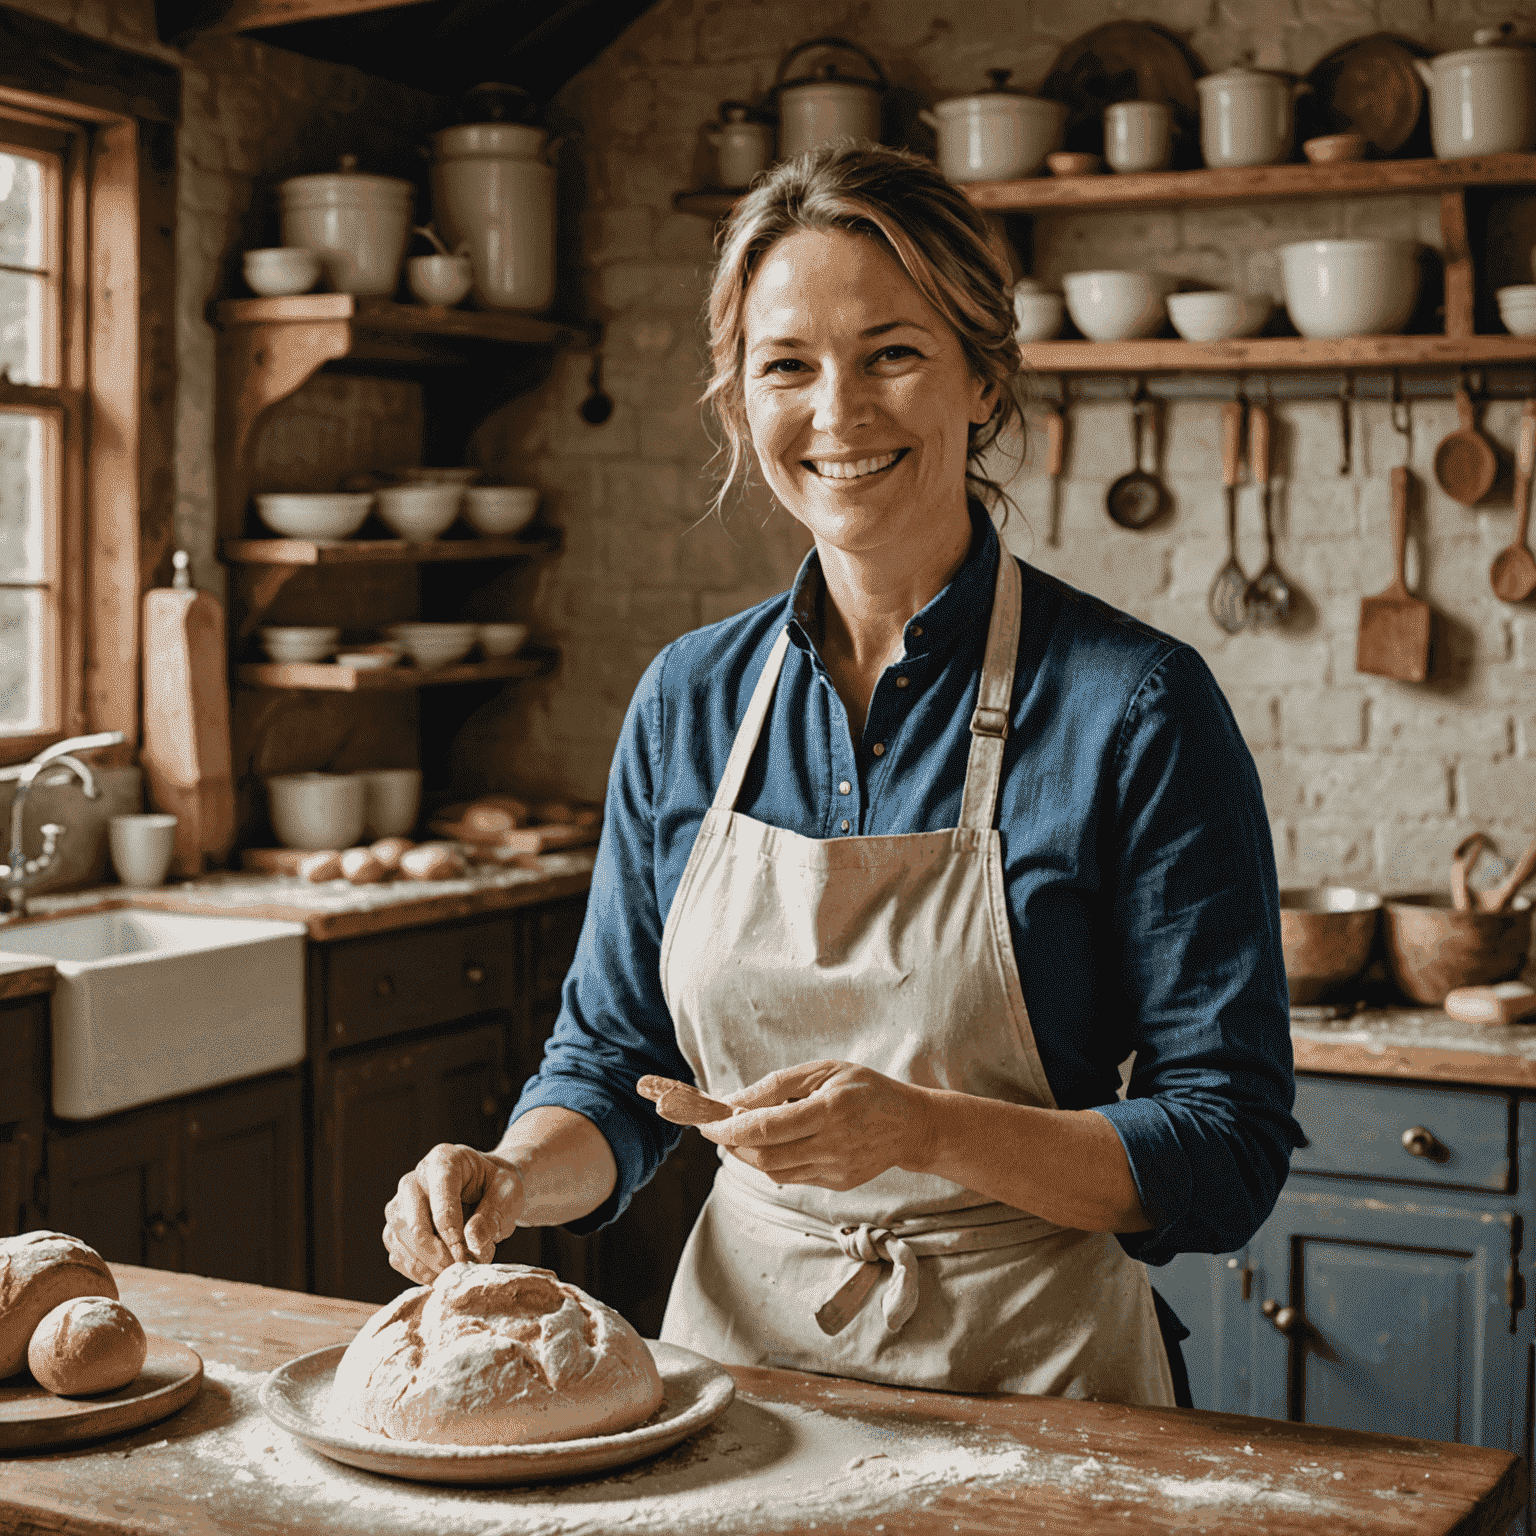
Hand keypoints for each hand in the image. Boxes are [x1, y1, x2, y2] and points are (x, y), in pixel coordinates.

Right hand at [383, 1143, 524, 1284]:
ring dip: (426, 1265)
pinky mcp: (396, 1228)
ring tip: (454, 1272)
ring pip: (399, 1239)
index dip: (451, 1230)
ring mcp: (400, 1204)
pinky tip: (440, 1274)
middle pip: (412, 1222)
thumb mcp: (508, 1193)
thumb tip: (471, 1242)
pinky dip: (416, 1271)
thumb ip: (492, 1215)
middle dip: (437, 1253)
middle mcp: (414, 1179)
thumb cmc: (496, 1186)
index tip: (466, 1254)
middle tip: (461, 1268)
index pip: (439, 1197)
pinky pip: (396, 1254)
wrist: (488, 1189)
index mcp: (443, 1160)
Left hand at [700, 1060, 932, 1191]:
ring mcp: (835, 1169)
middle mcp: (833, 1145)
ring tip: (740, 1135)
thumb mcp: (824, 1071)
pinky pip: (791, 1177)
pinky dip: (772, 1162)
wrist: (910, 1125)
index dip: (731, 1128)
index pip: (767, 1128)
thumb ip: (778, 1085)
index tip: (709, 1123)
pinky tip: (771, 1144)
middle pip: (764, 1156)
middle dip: (732, 1144)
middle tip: (717, 1128)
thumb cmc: (865, 1089)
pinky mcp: (836, 1184)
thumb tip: (734, 1101)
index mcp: (830, 1110)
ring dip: (747, 1156)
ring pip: (773, 1171)